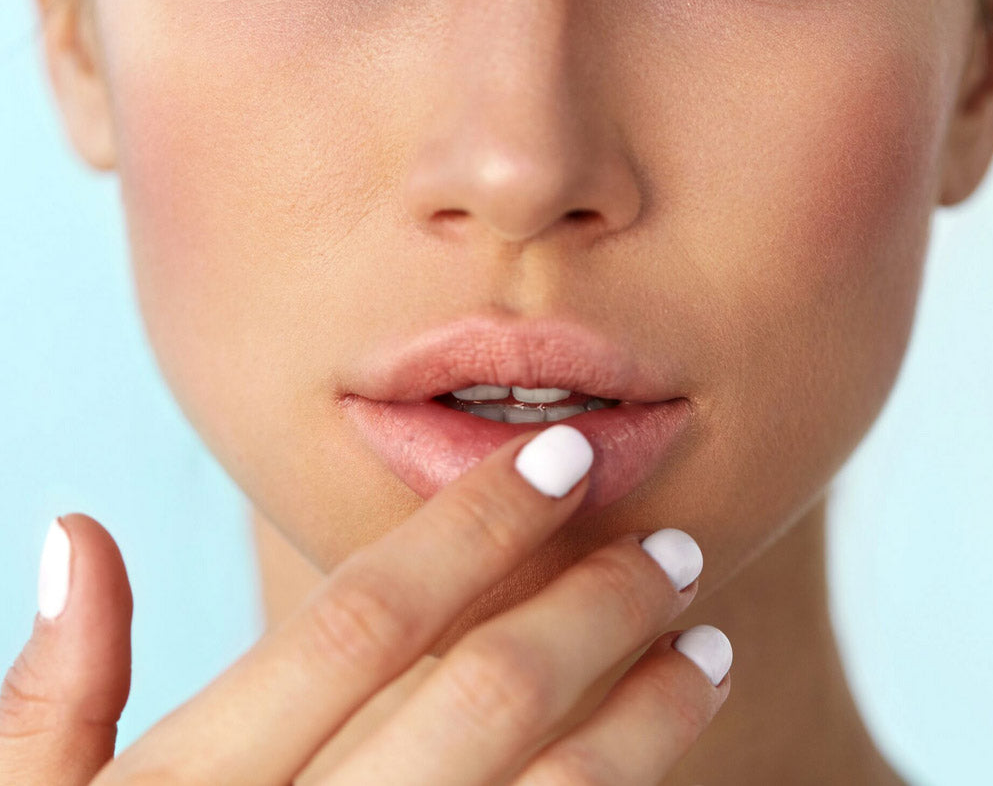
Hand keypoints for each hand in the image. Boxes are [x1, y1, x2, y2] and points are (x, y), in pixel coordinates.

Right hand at [0, 425, 731, 783]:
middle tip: (675, 547)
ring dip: (647, 719)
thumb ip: (52, 700)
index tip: (565, 457)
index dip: (474, 524)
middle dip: (595, 606)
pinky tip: (663, 775)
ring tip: (709, 648)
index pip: (367, 620)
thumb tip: (80, 532)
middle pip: (486, 698)